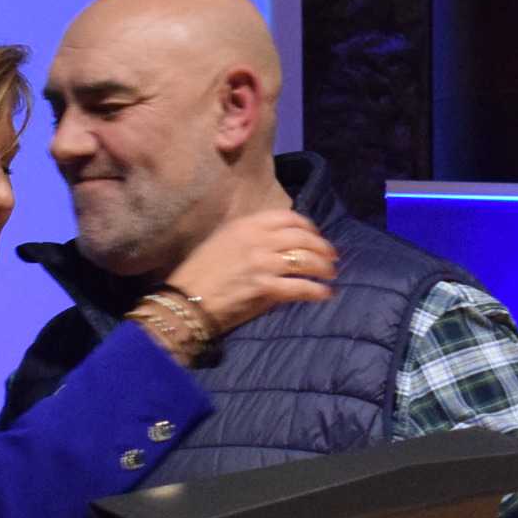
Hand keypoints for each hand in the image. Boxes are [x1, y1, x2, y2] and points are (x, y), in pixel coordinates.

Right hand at [162, 209, 335, 336]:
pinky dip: (317, 291)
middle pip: (303, 238)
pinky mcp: (266, 288)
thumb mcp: (221, 240)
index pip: (288, 217)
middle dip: (322, 247)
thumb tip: (275, 241)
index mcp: (246, 225)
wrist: (185, 300)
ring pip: (307, 260)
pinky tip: (325, 294)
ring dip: (324, 267)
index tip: (315, 235)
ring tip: (330, 275)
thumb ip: (248, 236)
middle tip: (331, 257)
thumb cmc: (199, 272)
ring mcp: (264, 264)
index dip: (308, 226)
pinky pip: (301, 287)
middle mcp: (258, 240)